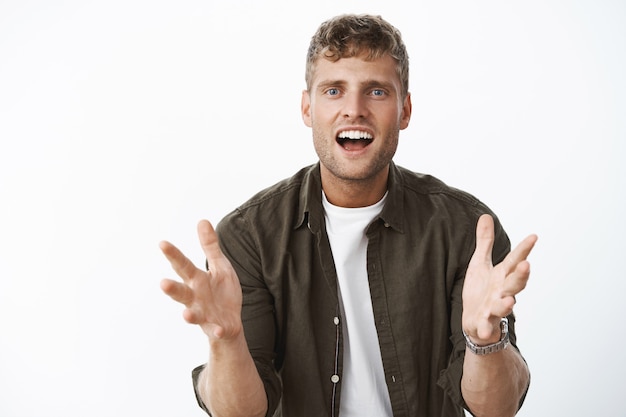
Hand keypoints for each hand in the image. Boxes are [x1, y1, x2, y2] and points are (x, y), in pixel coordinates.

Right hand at [160, 220, 242, 339]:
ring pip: (193, 314)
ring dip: (189, 315)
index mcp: (197, 280)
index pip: (183, 265)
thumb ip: (210, 246)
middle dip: (172, 289)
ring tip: (186, 315)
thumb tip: (202, 220)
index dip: (173, 255)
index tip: (162, 243)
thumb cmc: (221, 292)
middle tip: (162, 283)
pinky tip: (218, 330)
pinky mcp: (215, 327)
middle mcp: (195, 298)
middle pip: (181, 292)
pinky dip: (216, 330)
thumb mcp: (220, 266)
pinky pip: (215, 330)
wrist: (229, 322)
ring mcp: (204, 314)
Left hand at [462, 214, 537, 343]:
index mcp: (502, 276)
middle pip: (514, 283)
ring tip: (510, 302)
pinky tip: (485, 330)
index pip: (515, 261)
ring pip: (503, 306)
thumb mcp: (480, 264)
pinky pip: (485, 327)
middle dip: (521, 276)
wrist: (475, 323)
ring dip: (506, 304)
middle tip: (526, 265)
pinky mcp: (483, 323)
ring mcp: (494, 308)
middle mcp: (502, 292)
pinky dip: (486, 329)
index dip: (524, 249)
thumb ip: (485, 242)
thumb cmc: (480, 292)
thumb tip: (486, 216)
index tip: (533, 236)